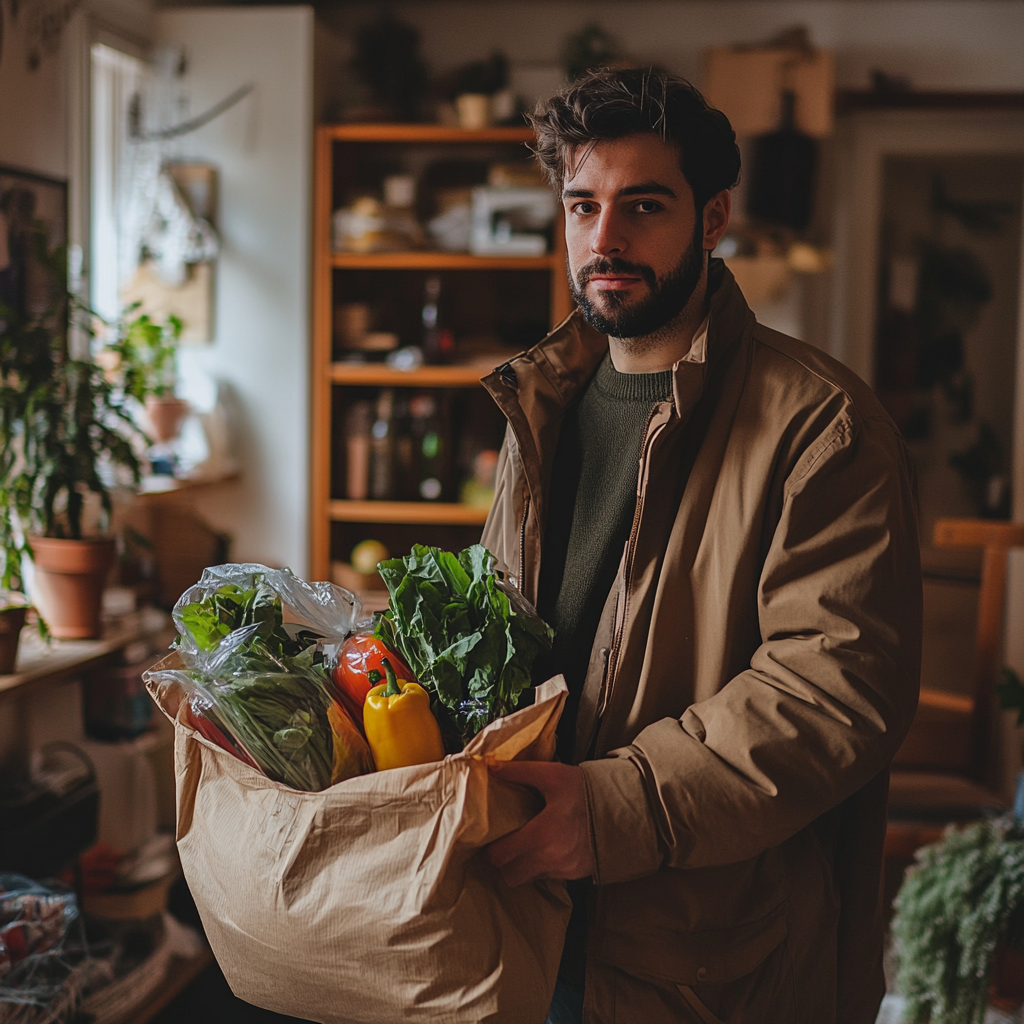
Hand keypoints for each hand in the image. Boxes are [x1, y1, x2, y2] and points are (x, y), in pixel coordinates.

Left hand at [485, 760, 594, 886]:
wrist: (627, 809)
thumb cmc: (588, 791)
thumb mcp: (554, 774)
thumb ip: (520, 771)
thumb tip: (491, 767)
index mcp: (541, 835)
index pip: (501, 857)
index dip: (491, 850)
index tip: (491, 840)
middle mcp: (551, 858)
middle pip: (511, 876)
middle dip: (504, 864)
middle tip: (504, 847)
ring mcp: (564, 869)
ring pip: (529, 879)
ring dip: (523, 867)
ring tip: (524, 848)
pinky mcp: (576, 874)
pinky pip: (549, 877)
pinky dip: (543, 867)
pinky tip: (547, 849)